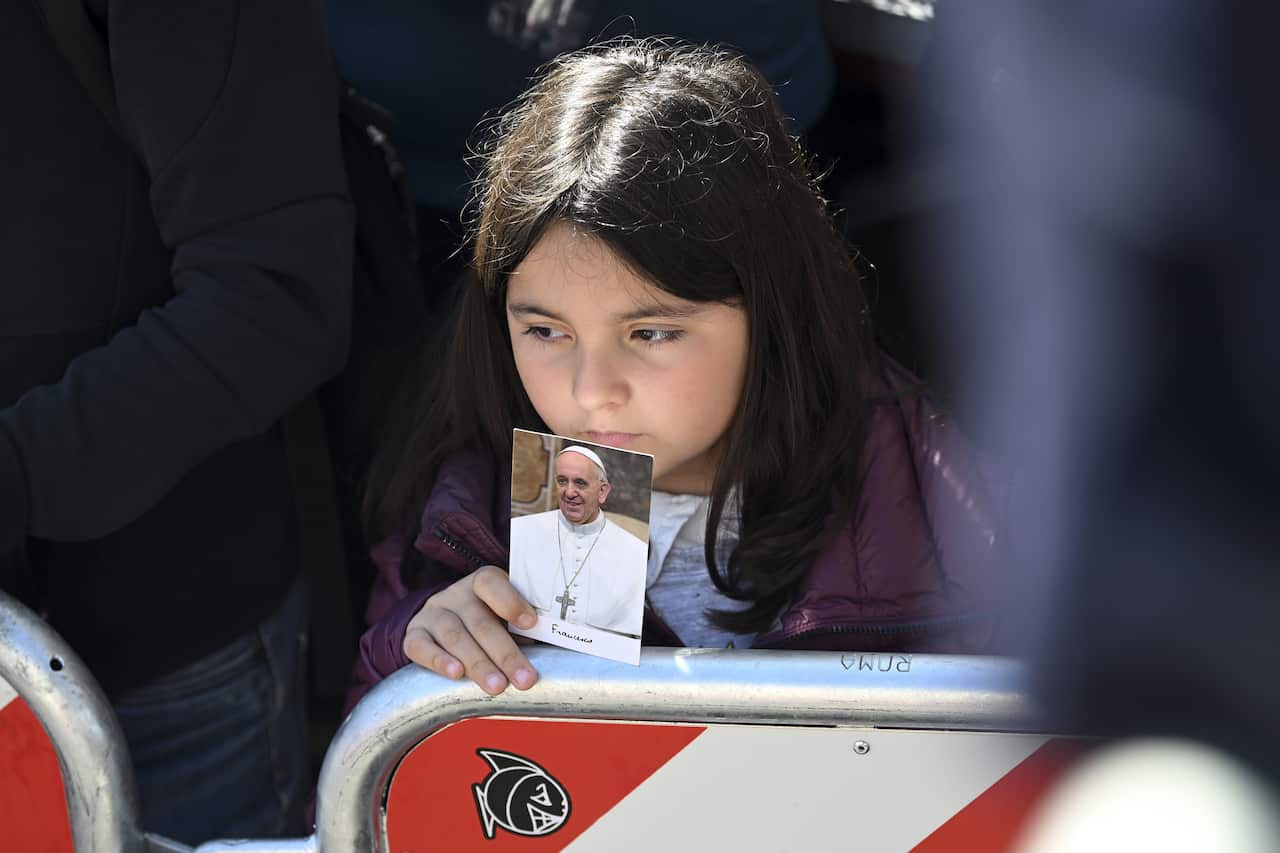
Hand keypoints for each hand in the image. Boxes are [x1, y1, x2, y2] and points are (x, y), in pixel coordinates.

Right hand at [403, 566, 538, 694]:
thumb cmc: (489, 622)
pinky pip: (420, 646)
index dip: (511, 602)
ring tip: (496, 686)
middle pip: (479, 621)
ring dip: (477, 663)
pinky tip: (455, 674)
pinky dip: (438, 660)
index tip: (532, 623)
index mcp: (483, 583)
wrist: (442, 624)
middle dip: (504, 653)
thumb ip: (524, 630)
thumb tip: (554, 654)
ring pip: (454, 636)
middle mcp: (456, 595)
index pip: (492, 583)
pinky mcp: (414, 634)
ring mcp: (433, 613)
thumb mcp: (506, 618)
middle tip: (524, 679)